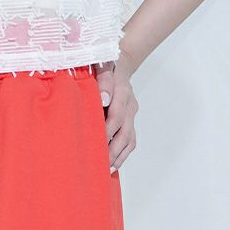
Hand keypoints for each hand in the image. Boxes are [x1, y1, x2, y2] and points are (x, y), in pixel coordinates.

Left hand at [94, 49, 138, 173]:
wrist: (121, 61)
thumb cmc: (105, 62)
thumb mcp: (101, 62)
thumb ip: (103, 79)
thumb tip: (103, 99)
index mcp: (122, 88)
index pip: (116, 112)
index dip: (107, 127)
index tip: (97, 139)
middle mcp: (129, 102)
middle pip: (124, 130)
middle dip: (112, 148)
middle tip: (99, 162)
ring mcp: (132, 112)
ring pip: (129, 137)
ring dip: (118, 154)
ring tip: (105, 168)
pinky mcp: (131, 119)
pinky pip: (130, 139)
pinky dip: (122, 153)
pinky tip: (113, 164)